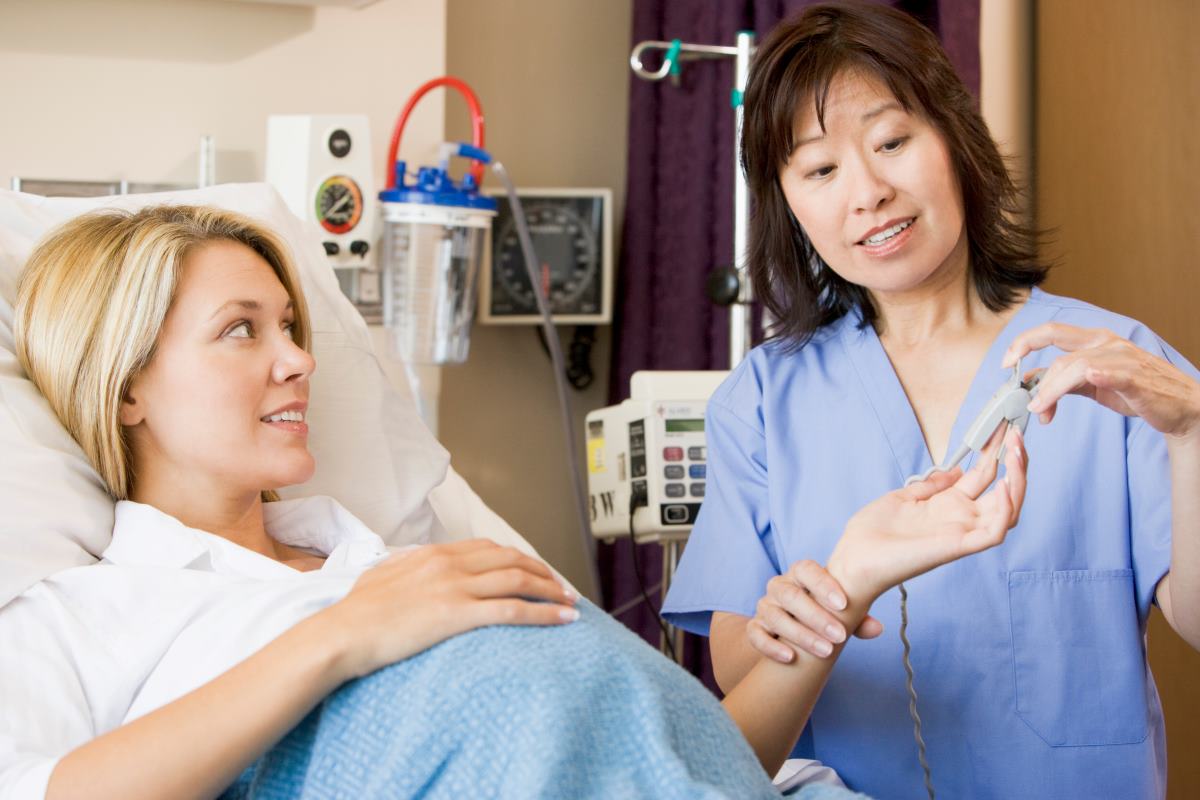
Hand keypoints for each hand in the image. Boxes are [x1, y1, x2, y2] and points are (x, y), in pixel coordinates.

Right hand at [319, 539, 577, 678]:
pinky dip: (544, 613)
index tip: (536, 570)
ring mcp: (455, 587)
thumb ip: (406, 566)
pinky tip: (563, 620)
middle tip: (562, 587)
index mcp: (433, 554)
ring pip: (518, 580)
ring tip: (571, 603)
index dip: (519, 558)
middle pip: (511, 560)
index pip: (489, 548)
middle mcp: (449, 564)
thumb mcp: (383, 576)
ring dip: (551, 590)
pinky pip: (512, 610)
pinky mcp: (458, 614)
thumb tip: (414, 565)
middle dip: (543, 572)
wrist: (341, 633)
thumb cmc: (356, 613)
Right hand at [747, 562, 884, 661]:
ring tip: (825, 651)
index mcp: (799, 574)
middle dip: (816, 617)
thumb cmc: (823, 611)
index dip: (823, 585)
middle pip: (790, 595)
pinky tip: (790, 658)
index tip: (843, 604)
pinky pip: (756, 635)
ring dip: (801, 635)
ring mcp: (765, 606)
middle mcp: (779, 586)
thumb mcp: (840, 611)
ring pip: (776, 617)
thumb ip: (857, 616)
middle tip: (840, 636)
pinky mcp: (755, 627)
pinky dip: (771, 646)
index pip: (806, 569)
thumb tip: (876, 628)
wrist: (794, 625)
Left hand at [828, 426, 1027, 603]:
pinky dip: (1006, 510)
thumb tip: (956, 470)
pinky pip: (994, 532)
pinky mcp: (957, 546)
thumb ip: (932, 485)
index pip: (984, 476)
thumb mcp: (903, 497)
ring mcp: (962, 533)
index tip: (1003, 428)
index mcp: (947, 505)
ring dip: (1018, 481)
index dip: (995, 452)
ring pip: (1008, 510)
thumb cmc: (873, 532)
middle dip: (1015, 463)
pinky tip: (1004, 485)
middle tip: (1018, 435)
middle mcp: (961, 519)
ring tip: (1017, 453)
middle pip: (1004, 491)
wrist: (853, 558)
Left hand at [1003, 322, 1199, 440]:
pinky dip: (1093, 375)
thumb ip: (1063, 382)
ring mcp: (1121, 358)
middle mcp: (1106, 343)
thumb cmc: (1136, 392)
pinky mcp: (1134, 377)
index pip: (1052, 332)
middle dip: (1029, 361)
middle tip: (1017, 389)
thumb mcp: (1093, 384)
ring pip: (1073, 366)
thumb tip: (1032, 387)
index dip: (1024, 342)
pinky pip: (1109, 372)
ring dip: (1050, 390)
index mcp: (1095, 340)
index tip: (1007, 361)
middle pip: (1058, 345)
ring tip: (1039, 411)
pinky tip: (1083, 382)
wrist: (1180, 407)